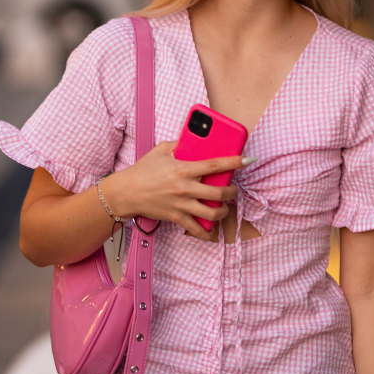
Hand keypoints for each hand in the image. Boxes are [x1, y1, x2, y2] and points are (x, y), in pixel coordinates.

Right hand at [102, 141, 252, 240]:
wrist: (126, 192)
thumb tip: (194, 140)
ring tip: (224, 207)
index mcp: (183, 169)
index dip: (234, 162)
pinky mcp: (175, 217)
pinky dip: (206, 233)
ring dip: (223, 211)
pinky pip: (195, 230)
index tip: (247, 159)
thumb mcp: (161, 150)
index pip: (215, 165)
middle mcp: (185, 188)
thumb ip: (179, 144)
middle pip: (218, 193)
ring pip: (211, 214)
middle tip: (233, 189)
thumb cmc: (143, 170)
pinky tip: (211, 231)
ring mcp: (181, 205)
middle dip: (232, 192)